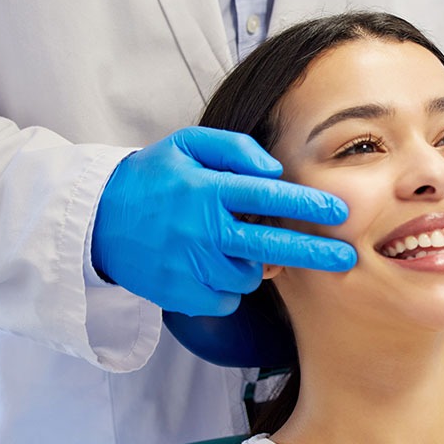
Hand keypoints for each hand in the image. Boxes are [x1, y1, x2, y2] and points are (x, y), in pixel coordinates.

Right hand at [92, 127, 355, 315]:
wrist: (96, 222)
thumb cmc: (152, 179)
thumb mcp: (186, 145)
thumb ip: (234, 149)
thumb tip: (275, 170)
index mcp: (206, 190)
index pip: (267, 196)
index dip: (308, 204)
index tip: (339, 211)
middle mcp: (201, 230)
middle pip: (272, 246)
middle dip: (316, 253)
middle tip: (347, 259)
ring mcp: (190, 266)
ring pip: (250, 275)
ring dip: (252, 264)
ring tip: (228, 246)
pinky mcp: (181, 296)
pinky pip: (227, 298)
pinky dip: (227, 286)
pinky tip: (208, 266)